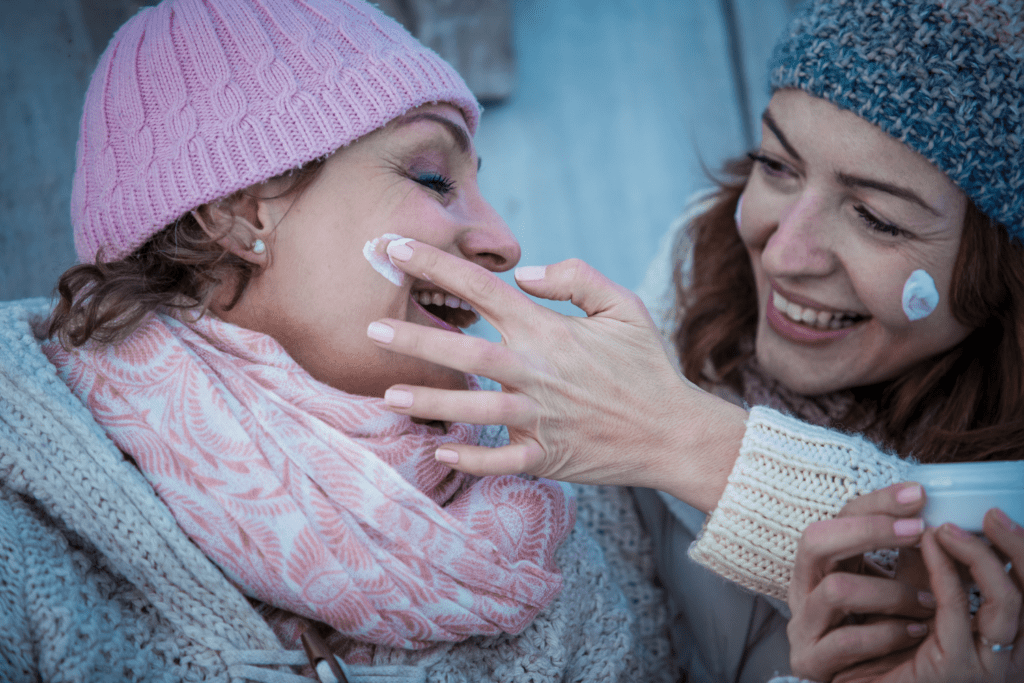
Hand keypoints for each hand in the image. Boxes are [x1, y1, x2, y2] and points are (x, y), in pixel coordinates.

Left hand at [366, 240, 746, 510]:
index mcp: (549, 331)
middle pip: (466, 352)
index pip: (482, 289)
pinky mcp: (546, 457)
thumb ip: (575, 277)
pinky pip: (499, 460)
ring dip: (430, 401)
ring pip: (474, 410)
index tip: (396, 249)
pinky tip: (438, 450)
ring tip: (387, 395)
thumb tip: (522, 275)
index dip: (435, 265)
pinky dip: (469, 458)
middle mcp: (538, 373)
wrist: (674, 432)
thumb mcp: (624, 306)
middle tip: (372, 329)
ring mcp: (540, 418)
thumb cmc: (646, 365)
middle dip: (416, 338)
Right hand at [788, 482, 1023, 682]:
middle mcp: (803, 586)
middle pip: (816, 539)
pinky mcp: (809, 659)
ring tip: (930, 604)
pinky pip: (846, 641)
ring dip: (891, 593)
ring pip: (835, 590)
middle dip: (869, 531)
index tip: (919, 495)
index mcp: (822, 562)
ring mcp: (802, 623)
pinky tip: (916, 633)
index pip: (839, 515)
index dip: (877, 503)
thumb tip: (939, 514)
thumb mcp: (895, 584)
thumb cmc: (881, 629)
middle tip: (918, 531)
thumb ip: (910, 554)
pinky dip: (886, 635)